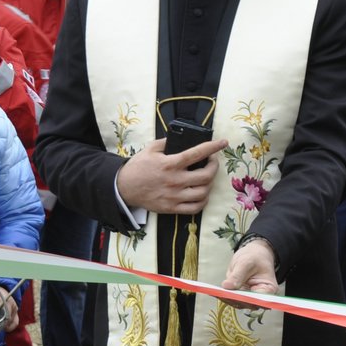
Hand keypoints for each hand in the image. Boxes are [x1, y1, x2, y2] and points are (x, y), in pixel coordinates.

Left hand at [0, 284, 19, 331]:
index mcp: (8, 302)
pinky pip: (15, 321)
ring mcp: (15, 309)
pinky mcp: (15, 311)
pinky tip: (3, 326)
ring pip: (14, 322)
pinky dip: (10, 325)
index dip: (1, 323)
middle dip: (3, 326)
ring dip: (7, 326)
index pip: (7, 317)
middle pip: (11, 321)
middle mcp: (13, 306)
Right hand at [115, 136, 229, 215]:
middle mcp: (175, 180)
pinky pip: (195, 208)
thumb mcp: (150, 149)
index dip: (213, 147)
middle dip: (214, 166)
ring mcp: (174, 196)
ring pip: (204, 192)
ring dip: (210, 183)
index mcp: (170, 164)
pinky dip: (203, 200)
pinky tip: (202, 193)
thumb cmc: (138, 167)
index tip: (223, 143)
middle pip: (206, 176)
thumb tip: (181, 138)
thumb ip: (166, 143)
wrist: (123, 188)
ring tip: (207, 177)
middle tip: (212, 161)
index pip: (197, 154)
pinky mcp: (172, 208)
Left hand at [220, 238, 276, 306]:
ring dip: (229, 299)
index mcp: (269, 289)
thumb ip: (238, 275)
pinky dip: (226, 296)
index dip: (248, 299)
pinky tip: (219, 292)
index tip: (235, 296)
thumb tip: (227, 286)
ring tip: (219, 293)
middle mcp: (261, 297)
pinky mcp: (240, 297)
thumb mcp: (246, 262)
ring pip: (239, 303)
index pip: (259, 299)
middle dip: (236, 300)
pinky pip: (233, 299)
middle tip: (224, 294)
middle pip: (248, 303)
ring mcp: (250, 298)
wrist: (253, 256)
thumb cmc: (255, 257)